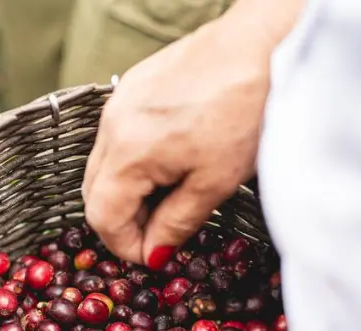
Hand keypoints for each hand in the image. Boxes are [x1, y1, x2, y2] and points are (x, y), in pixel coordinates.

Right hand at [82, 13, 271, 266]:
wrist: (266, 43)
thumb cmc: (247, 111)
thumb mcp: (215, 182)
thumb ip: (176, 224)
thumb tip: (154, 255)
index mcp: (128, 154)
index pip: (103, 218)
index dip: (126, 246)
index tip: (154, 256)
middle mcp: (111, 127)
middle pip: (94, 192)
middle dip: (122, 220)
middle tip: (160, 231)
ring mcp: (117, 103)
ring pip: (103, 164)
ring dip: (127, 189)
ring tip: (169, 193)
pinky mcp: (131, 86)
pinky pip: (116, 136)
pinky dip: (132, 158)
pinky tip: (168, 158)